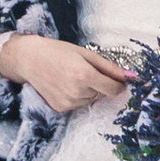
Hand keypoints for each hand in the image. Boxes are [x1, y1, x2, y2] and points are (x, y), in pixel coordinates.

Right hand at [0, 34, 136, 116]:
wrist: (29, 59)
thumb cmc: (58, 52)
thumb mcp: (86, 54)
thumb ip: (109, 67)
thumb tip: (130, 76)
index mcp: (84, 75)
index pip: (114, 89)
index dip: (119, 84)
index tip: (118, 78)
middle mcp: (76, 91)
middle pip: (103, 94)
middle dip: (100, 84)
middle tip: (85, 70)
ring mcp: (68, 102)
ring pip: (91, 99)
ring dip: (89, 90)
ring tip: (73, 76)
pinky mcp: (60, 108)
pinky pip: (79, 104)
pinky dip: (78, 96)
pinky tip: (65, 84)